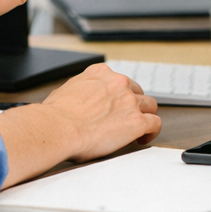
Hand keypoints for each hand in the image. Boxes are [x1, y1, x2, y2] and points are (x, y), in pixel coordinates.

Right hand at [0, 64, 162, 185]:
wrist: (58, 128)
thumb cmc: (55, 115)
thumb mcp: (65, 90)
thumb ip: (79, 90)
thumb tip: (75, 99)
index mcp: (100, 73)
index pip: (118, 80)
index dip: (119, 94)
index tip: (116, 105)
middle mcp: (118, 83)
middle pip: (137, 91)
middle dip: (133, 104)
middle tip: (127, 118)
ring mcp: (129, 101)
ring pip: (150, 105)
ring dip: (145, 116)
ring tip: (139, 129)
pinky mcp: (136, 121)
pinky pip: (155, 123)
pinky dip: (152, 131)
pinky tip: (143, 138)